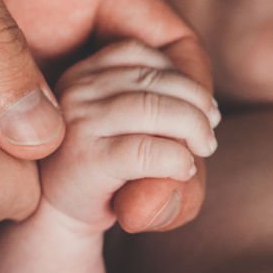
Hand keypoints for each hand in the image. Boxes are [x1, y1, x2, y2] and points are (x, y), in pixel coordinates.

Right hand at [41, 41, 219, 234]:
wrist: (62, 218)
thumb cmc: (109, 168)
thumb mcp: (130, 125)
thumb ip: (159, 101)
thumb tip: (207, 106)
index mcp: (83, 73)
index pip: (140, 54)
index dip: (182, 78)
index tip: (204, 107)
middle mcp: (74, 90)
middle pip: (153, 80)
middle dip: (196, 105)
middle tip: (210, 134)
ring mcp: (76, 123)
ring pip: (153, 108)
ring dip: (193, 128)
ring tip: (203, 149)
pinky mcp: (85, 161)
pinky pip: (146, 151)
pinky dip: (177, 159)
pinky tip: (184, 170)